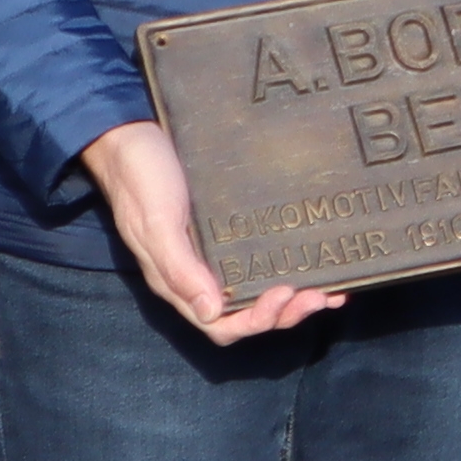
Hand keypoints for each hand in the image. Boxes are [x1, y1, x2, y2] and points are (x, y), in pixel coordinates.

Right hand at [80, 117, 343, 341]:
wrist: (132, 136)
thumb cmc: (140, 180)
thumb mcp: (155, 224)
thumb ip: (179, 269)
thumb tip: (212, 312)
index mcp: (178, 282)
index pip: (220, 325)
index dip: (256, 320)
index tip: (285, 293)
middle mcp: (198, 275)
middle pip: (245, 314)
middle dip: (284, 313)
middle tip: (319, 295)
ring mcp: (214, 254)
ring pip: (257, 291)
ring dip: (294, 299)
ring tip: (328, 291)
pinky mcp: (228, 230)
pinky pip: (261, 258)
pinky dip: (291, 266)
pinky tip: (317, 260)